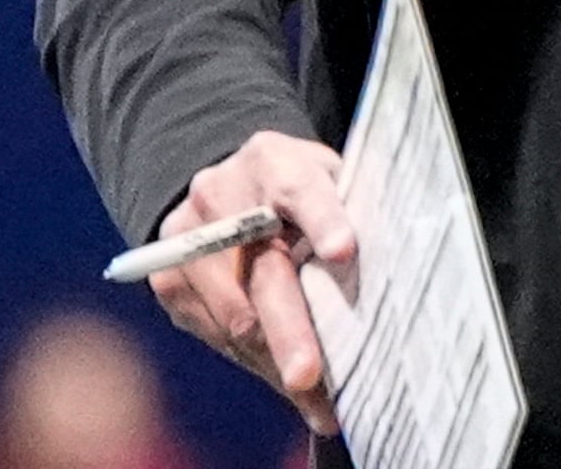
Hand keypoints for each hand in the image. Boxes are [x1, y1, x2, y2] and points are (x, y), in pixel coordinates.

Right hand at [151, 132, 356, 434]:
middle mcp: (221, 195)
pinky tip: (285, 383)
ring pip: (234, 313)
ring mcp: (187, 239)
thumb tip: (392, 266)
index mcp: (273, 161)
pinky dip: (252, 362)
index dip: (323, 220)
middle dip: (287, 327)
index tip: (344, 252)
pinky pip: (212, 332)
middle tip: (308, 373)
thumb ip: (353, 209)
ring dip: (273, 360)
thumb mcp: (330, 179)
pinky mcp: (168, 278)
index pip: (300, 188)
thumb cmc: (300, 191)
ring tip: (313, 399)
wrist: (226, 184)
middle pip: (261, 269)